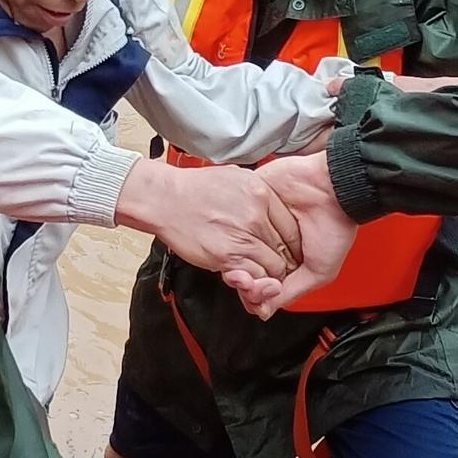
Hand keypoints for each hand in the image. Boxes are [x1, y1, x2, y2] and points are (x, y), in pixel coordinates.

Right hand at [117, 157, 300, 283]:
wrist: (165, 199)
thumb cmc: (195, 188)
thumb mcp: (236, 176)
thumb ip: (259, 190)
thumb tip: (272, 200)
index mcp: (262, 194)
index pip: (293, 227)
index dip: (292, 242)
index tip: (286, 248)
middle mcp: (256, 216)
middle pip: (287, 248)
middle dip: (283, 259)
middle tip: (274, 262)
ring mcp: (243, 238)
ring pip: (275, 266)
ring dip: (269, 273)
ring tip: (260, 271)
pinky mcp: (227, 257)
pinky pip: (254, 276)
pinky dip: (253, 280)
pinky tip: (246, 275)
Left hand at [222, 151, 355, 312]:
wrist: (334, 187)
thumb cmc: (335, 226)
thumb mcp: (319, 272)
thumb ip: (290, 292)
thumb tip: (263, 311)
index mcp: (284, 260)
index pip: (258, 281)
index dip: (252, 291)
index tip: (253, 293)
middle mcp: (269, 242)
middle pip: (241, 265)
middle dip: (240, 277)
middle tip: (245, 280)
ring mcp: (257, 221)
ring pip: (232, 244)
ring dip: (233, 256)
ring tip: (241, 264)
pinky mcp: (250, 199)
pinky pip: (232, 216)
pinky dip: (233, 229)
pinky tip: (240, 239)